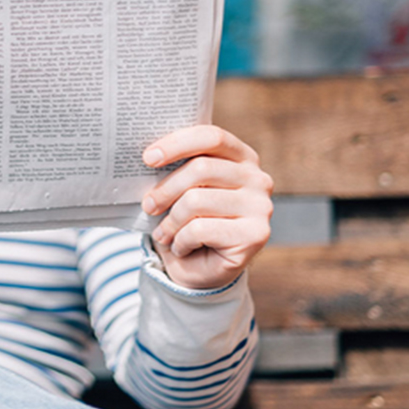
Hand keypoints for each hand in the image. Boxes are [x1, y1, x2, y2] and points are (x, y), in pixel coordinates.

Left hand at [141, 125, 273, 289]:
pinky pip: (200, 229)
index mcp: (241, 157)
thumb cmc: (188, 222)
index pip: (212, 137)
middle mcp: (258, 178)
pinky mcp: (255, 235)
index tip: (148, 158)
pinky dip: (180, 240)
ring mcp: (261, 207)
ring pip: (196, 200)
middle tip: (147, 205)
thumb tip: (148, 154)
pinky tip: (181, 247)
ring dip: (170, 221)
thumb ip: (176, 168)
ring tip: (163, 233)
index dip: (178, 143)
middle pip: (201, 169)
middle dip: (165, 189)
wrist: (202, 272)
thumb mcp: (181, 190)